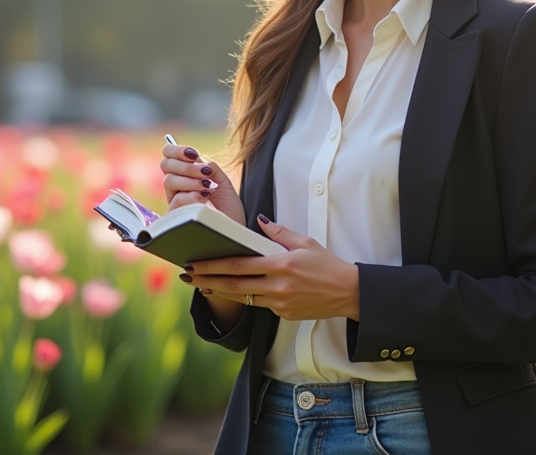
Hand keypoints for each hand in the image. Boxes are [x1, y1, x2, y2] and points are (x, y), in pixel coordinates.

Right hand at [160, 143, 245, 225]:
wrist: (233, 229)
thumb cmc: (228, 208)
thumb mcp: (223, 182)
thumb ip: (211, 169)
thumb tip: (199, 160)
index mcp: (186, 174)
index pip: (169, 155)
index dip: (176, 150)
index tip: (193, 153)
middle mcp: (177, 186)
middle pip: (166, 165)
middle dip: (186, 166)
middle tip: (205, 172)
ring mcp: (175, 200)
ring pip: (169, 181)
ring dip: (190, 181)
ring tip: (209, 187)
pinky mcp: (175, 216)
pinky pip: (176, 199)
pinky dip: (192, 196)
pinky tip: (204, 200)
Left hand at [183, 216, 359, 321]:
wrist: (347, 292)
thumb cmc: (327, 264)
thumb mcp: (304, 242)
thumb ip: (278, 233)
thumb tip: (259, 221)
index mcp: (281, 264)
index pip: (239, 264)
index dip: (214, 265)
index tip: (196, 264)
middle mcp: (277, 286)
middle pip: (234, 285)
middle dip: (207, 280)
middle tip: (188, 277)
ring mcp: (280, 303)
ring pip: (242, 298)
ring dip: (220, 291)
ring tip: (202, 285)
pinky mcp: (283, 314)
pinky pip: (259, 304)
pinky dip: (245, 297)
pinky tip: (233, 291)